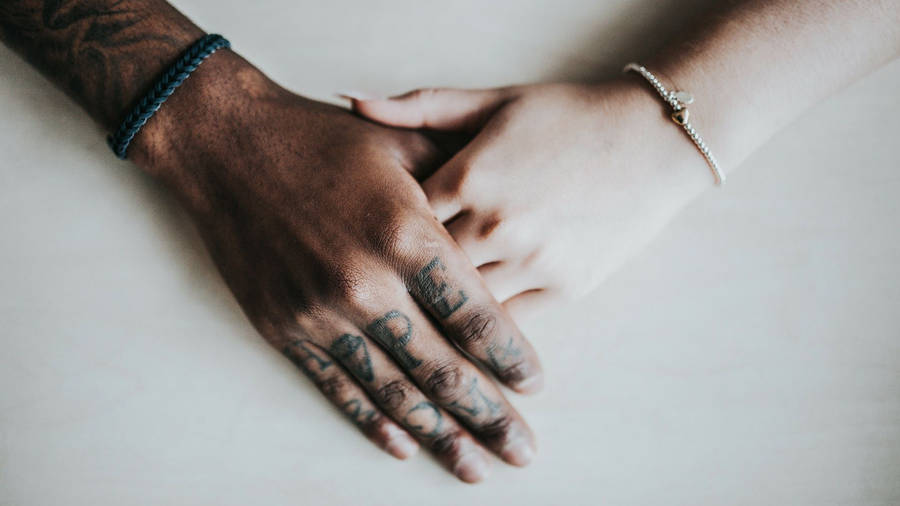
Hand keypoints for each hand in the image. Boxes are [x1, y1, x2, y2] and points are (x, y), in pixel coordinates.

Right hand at [130, 51, 543, 482]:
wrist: (225, 145)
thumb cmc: (320, 139)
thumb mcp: (400, 144)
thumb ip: (457, 186)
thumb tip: (507, 214)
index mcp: (405, 234)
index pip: (475, 315)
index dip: (510, 357)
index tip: (534, 385)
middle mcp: (366, 283)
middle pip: (442, 368)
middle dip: (487, 416)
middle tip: (521, 453)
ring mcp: (320, 313)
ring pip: (393, 390)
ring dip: (438, 435)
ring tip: (474, 469)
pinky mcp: (284, 328)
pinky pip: (338, 387)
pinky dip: (372, 421)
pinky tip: (401, 447)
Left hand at [350, 81, 710, 317]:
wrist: (653, 141)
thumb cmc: (569, 116)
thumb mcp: (495, 101)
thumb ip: (422, 106)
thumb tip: (352, 101)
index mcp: (471, 174)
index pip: (399, 219)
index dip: (379, 232)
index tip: (365, 241)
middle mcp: (497, 222)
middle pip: (422, 268)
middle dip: (400, 277)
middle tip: (376, 288)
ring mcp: (532, 259)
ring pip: (460, 304)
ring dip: (436, 310)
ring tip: (413, 316)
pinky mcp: (565, 286)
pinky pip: (506, 321)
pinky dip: (482, 327)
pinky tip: (464, 328)